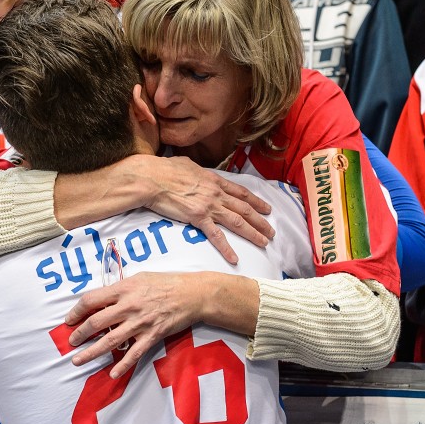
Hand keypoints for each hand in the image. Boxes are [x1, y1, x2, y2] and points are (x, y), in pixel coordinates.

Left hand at [65, 272, 204, 378]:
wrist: (191, 294)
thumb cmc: (165, 283)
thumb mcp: (139, 278)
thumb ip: (120, 289)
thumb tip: (101, 300)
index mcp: (123, 289)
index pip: (91, 300)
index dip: (76, 311)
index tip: (69, 320)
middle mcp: (128, 306)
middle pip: (96, 322)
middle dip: (80, 334)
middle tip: (71, 342)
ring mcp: (140, 323)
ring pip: (110, 340)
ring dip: (91, 352)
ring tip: (78, 360)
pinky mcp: (152, 336)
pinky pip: (134, 354)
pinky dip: (122, 365)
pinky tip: (112, 373)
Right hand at [132, 155, 273, 263]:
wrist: (152, 178)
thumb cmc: (165, 169)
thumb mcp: (187, 165)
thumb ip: (197, 172)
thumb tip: (197, 173)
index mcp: (214, 180)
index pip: (240, 192)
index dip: (256, 201)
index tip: (267, 209)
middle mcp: (216, 193)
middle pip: (244, 208)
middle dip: (260, 220)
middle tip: (272, 230)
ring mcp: (209, 206)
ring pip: (237, 221)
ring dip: (253, 232)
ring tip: (264, 242)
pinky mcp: (198, 218)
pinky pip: (216, 236)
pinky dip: (227, 248)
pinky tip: (235, 258)